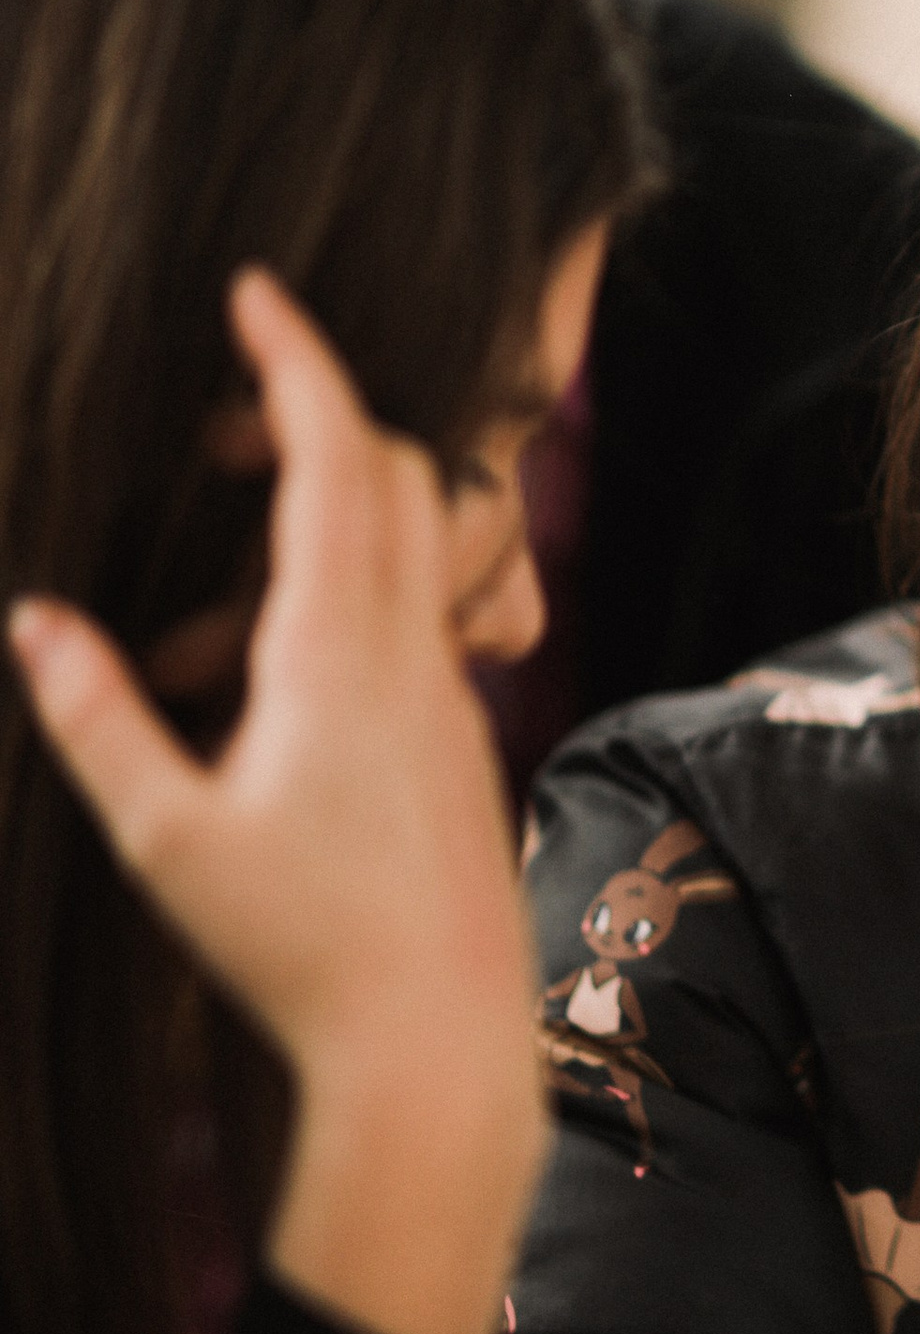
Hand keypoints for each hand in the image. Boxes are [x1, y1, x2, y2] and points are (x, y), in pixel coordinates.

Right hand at [9, 270, 547, 1333]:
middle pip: (395, 474)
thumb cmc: (297, 948)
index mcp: (341, 650)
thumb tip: (33, 621)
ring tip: (193, 631)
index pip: (337, 456)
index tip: (257, 291)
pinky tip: (256, 695)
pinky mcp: (463, 737)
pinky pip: (411, 625)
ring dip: (318, 529)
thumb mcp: (164, 837)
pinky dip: (342, 610)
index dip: (298, 360)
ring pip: (408, 550)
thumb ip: (96, 717)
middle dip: (307, 420)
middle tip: (212, 432)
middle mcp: (415, 652)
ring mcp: (452, 692)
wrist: (436, 1043)